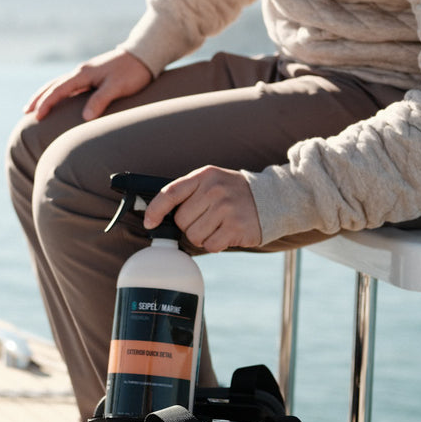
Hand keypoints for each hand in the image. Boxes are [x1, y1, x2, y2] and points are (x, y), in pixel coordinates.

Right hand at [24, 47, 153, 121]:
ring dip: (46, 94)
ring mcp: (86, 73)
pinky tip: (58, 98)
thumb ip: (100, 100)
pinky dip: (58, 92)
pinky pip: (68, 84)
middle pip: (53, 85)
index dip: (47, 104)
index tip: (37, 116)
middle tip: (26, 112)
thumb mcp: (117, 87)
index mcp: (83, 74)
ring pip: (59, 83)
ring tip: (35, 106)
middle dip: (39, 98)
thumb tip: (85, 118)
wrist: (143, 56)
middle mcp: (81, 72)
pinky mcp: (92, 75)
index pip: (59, 90)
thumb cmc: (132, 72)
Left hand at [144, 166, 261, 251]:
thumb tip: (156, 215)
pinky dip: (215, 244)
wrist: (271, 198)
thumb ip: (188, 192)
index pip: (170, 193)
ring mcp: (226, 209)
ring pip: (194, 236)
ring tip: (218, 225)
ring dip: (202, 237)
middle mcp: (215, 190)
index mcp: (205, 176)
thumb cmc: (233, 193)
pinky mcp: (236, 227)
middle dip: (189, 225)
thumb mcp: (212, 181)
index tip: (149, 223)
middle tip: (207, 218)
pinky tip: (226, 233)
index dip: (155, 210)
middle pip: (181, 221)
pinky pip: (210, 245)